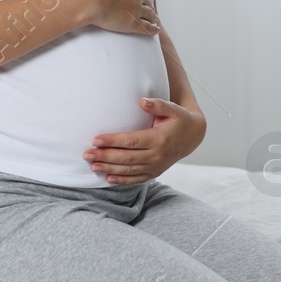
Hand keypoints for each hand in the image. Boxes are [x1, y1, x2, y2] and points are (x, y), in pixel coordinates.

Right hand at [77, 0, 158, 36]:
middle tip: (149, 10)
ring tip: (154, 22)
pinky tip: (155, 30)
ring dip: (153, 18)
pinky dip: (153, 29)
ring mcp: (136, 10)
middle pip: (147, 1)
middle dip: (148, 5)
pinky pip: (147, 27)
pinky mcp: (133, 24)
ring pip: (149, 14)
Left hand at [83, 97, 206, 183]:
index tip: (96, 139)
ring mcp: (156, 166)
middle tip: (87, 154)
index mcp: (159, 139)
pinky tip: (108, 178)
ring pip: (129, 170)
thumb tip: (142, 101)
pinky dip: (122, 180)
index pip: (131, 141)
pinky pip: (137, 179)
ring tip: (92, 166)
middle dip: (105, 156)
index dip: (112, 141)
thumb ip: (157, 104)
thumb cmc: (180, 119)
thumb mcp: (173, 108)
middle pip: (126, 158)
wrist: (193, 135)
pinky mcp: (155, 172)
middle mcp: (157, 155)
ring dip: (109, 169)